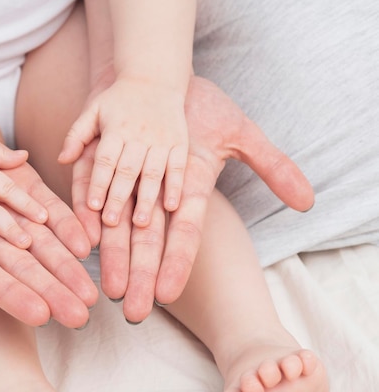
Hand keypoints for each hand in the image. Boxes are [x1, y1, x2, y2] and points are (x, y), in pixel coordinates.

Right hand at [0, 153, 97, 327]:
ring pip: (34, 241)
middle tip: (82, 313)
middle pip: (18, 267)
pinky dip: (58, 219)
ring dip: (63, 264)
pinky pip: (37, 202)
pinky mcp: (6, 181)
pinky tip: (84, 243)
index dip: (10, 294)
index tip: (40, 314)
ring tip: (89, 291)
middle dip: (50, 289)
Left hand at [59, 77, 188, 227]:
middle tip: (110, 222)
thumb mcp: (93, 110)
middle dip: (118, 197)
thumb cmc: (118, 99)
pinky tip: (170, 206)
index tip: (93, 206)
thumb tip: (62, 160)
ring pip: (153, 172)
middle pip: (127, 170)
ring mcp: (161, 139)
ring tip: (139, 222)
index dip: (99, 183)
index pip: (105, 160)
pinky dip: (175, 186)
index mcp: (115, 129)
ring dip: (146, 198)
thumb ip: (76, 135)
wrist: (155, 76)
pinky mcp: (180, 142)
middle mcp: (138, 135)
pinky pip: (178, 167)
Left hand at [72, 76, 313, 318]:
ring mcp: (125, 178)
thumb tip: (307, 202)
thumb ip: (271, 167)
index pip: (182, 233)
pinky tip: (84, 239)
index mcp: (186, 189)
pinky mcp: (99, 160)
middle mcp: (155, 193)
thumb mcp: (240, 133)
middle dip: (141, 273)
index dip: (176, 262)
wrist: (161, 78)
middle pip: (147, 239)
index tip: (167, 295)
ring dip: (112, 255)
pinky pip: (91, 190)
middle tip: (134, 312)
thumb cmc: (201, 106)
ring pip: (116, 223)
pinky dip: (87, 213)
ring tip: (108, 288)